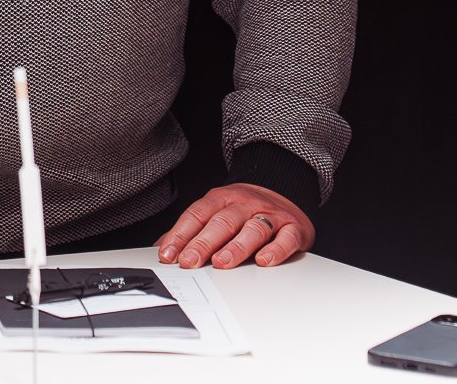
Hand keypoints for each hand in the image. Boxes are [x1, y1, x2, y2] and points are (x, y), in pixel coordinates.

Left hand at [157, 183, 312, 269]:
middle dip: (203, 243)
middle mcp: (244, 204)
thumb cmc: (244, 210)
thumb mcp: (216, 212)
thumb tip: (163, 248)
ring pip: (252, 229)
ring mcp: (270, 215)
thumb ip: (191, 230)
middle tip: (189, 262)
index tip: (168, 254)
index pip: (197, 215)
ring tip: (221, 263)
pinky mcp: (294, 229)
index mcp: (221, 199)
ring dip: (235, 247)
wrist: (285, 193)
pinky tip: (263, 261)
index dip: (180, 235)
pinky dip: (275, 250)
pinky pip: (286, 238)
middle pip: (222, 222)